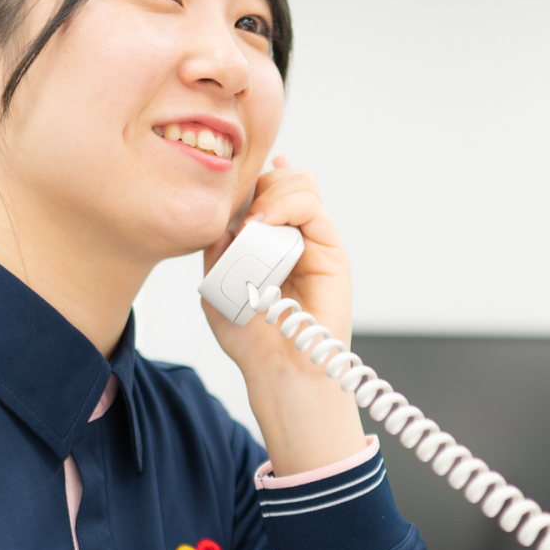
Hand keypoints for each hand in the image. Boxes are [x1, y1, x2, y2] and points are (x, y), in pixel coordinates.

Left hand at [203, 162, 366, 472]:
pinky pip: (312, 208)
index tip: (230, 178)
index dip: (252, 179)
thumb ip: (217, 249)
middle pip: (284, 181)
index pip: (266, 193)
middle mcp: (295, 238)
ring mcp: (315, 243)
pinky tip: (261, 222)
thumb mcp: (217, 285)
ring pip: (298, 186)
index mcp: (270, 244)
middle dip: (258, 181)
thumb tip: (220, 217)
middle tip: (237, 206)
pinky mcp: (332, 252)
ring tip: (249, 221)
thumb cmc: (252, 339)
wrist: (279, 370)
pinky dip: (285, 204)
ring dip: (268, 193)